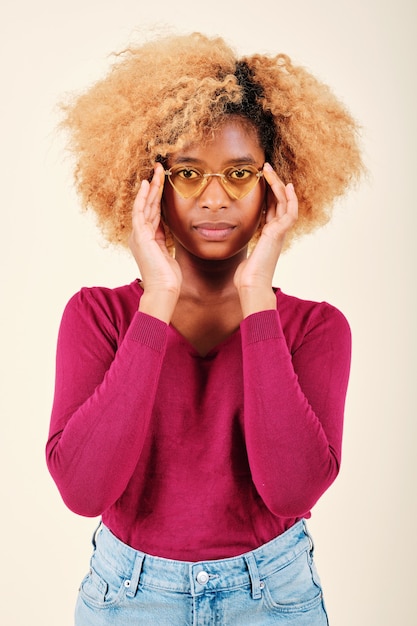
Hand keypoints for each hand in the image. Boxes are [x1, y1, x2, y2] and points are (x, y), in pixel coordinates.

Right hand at [129, 163, 181, 321]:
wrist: (164, 291)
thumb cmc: (169, 279)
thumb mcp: (170, 254)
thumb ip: (168, 241)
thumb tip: (174, 232)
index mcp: (148, 239)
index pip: (153, 212)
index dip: (158, 197)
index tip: (163, 182)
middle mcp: (141, 235)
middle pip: (148, 205)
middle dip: (154, 187)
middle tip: (160, 169)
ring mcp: (139, 235)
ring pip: (144, 205)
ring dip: (151, 187)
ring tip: (157, 171)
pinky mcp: (141, 237)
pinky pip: (140, 212)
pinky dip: (144, 198)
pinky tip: (147, 185)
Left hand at [234, 163, 297, 316]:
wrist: (251, 286)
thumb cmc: (245, 278)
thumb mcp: (240, 256)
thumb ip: (238, 247)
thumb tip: (225, 243)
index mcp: (268, 237)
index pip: (272, 211)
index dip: (269, 196)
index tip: (263, 183)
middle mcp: (277, 233)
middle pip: (280, 203)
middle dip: (274, 185)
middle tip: (266, 170)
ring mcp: (280, 232)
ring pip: (285, 202)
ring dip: (278, 185)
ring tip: (269, 170)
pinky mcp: (280, 232)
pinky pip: (289, 210)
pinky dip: (288, 197)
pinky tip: (284, 185)